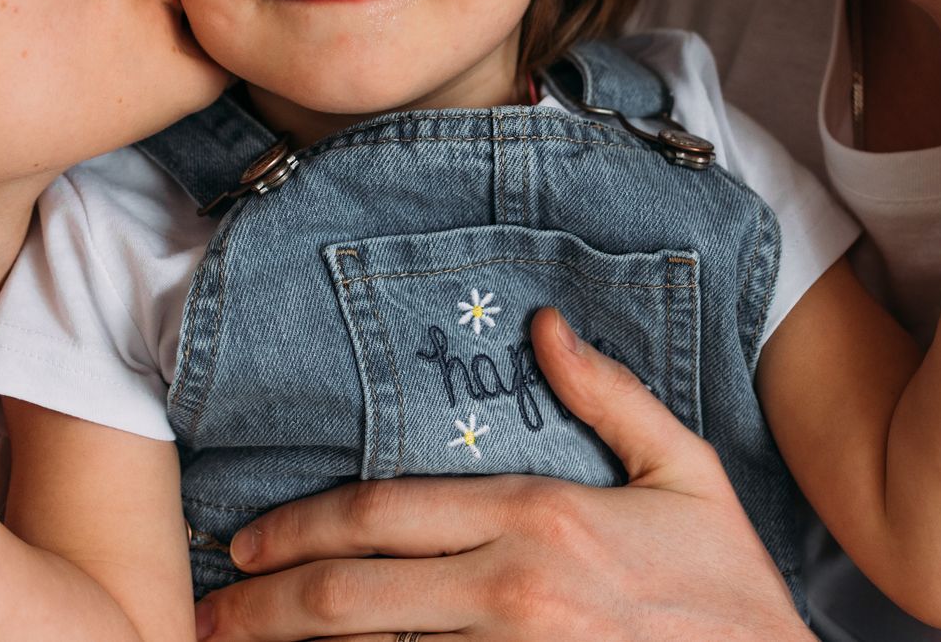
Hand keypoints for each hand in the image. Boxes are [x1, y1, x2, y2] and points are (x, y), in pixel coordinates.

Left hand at [193, 308, 810, 641]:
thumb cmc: (732, 589)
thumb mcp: (687, 471)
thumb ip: (608, 398)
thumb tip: (544, 327)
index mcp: (539, 519)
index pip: (384, 515)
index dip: (301, 526)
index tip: (248, 539)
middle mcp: (513, 590)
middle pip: (352, 597)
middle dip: (265, 606)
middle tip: (209, 613)